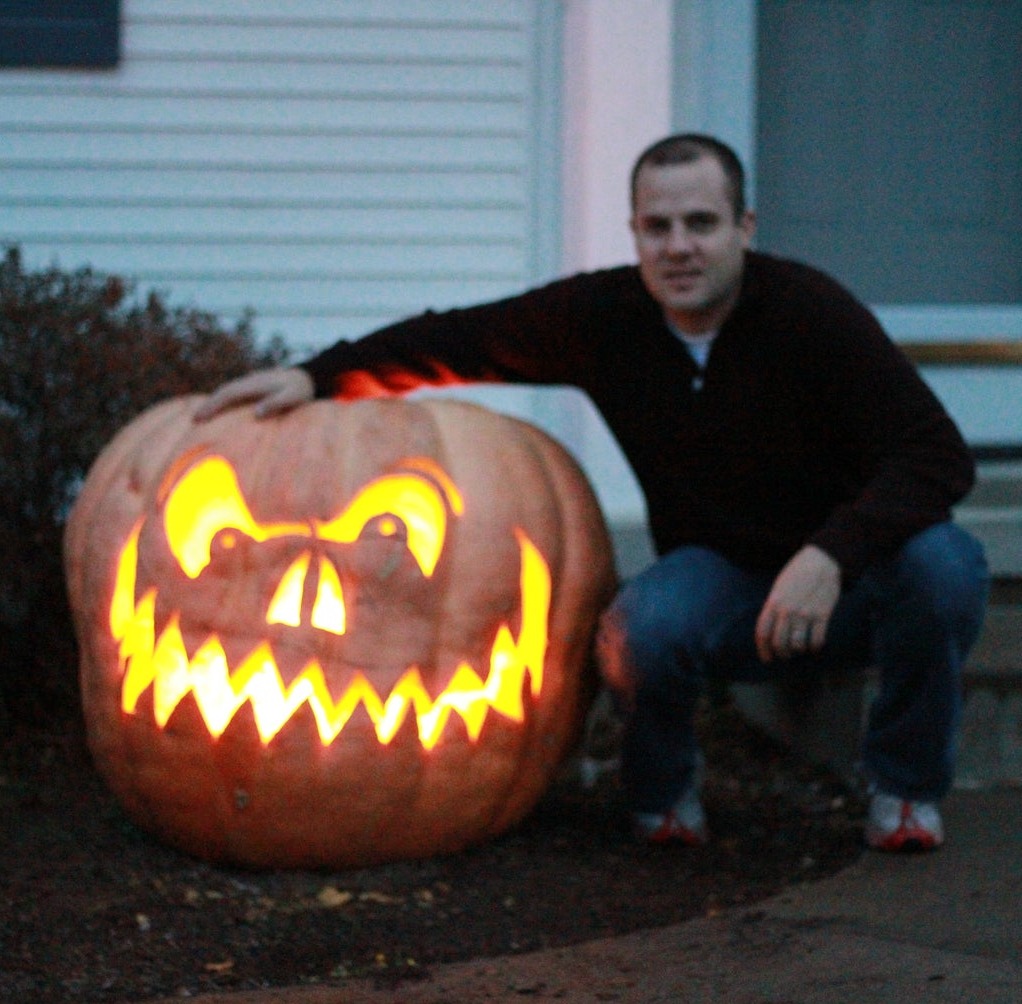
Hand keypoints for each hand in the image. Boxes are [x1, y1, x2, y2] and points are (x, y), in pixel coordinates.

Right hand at [193, 367, 314, 421]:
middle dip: (208, 405)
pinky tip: (219, 411)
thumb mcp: (293, 397)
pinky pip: (234, 393)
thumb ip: (276, 403)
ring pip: (227, 391)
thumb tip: (256, 414)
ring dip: (214, 402)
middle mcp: (249, 381)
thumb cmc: (301, 390)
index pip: (228, 394)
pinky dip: (223, 401)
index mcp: (255, 384)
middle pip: (223, 391)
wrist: (306, 376)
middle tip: (194, 421)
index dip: (213, 405)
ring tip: (201, 418)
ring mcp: (250, 382)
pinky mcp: (253, 386)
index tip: (200, 417)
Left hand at [754, 545, 840, 662]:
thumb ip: (774, 608)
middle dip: (782, 653)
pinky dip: (815, 647)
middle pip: (779, 643)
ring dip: (798, 651)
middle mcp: (787, 610)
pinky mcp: (822, 615)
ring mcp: (805, 613)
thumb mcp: (779, 588)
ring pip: (798, 645)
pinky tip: (815, 645)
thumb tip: (771, 630)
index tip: (767, 659)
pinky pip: (817, 640)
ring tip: (800, 649)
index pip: (762, 633)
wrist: (822, 561)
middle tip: (785, 655)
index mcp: (773, 603)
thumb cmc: (798, 574)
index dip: (763, 649)